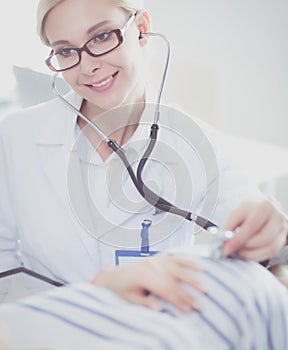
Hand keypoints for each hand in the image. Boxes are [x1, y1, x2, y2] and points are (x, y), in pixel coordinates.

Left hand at [91, 255, 205, 312]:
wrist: (118, 277)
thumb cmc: (124, 289)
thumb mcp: (131, 299)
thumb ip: (145, 303)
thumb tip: (159, 308)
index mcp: (143, 275)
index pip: (164, 289)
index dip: (177, 300)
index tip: (188, 310)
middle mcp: (151, 264)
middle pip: (174, 280)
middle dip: (187, 294)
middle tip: (200, 305)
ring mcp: (156, 259)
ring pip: (178, 268)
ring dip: (193, 279)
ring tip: (205, 289)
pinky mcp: (161, 257)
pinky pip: (177, 258)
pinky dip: (189, 262)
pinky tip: (200, 267)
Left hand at [222, 197, 287, 260]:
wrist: (262, 205)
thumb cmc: (248, 209)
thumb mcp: (237, 212)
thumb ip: (230, 225)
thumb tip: (222, 241)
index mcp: (263, 204)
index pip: (250, 225)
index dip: (236, 239)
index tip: (225, 247)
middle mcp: (275, 214)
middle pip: (262, 236)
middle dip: (244, 246)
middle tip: (231, 250)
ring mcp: (282, 225)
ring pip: (269, 245)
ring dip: (251, 252)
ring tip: (239, 252)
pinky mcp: (284, 236)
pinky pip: (273, 250)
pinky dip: (258, 255)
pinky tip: (248, 254)